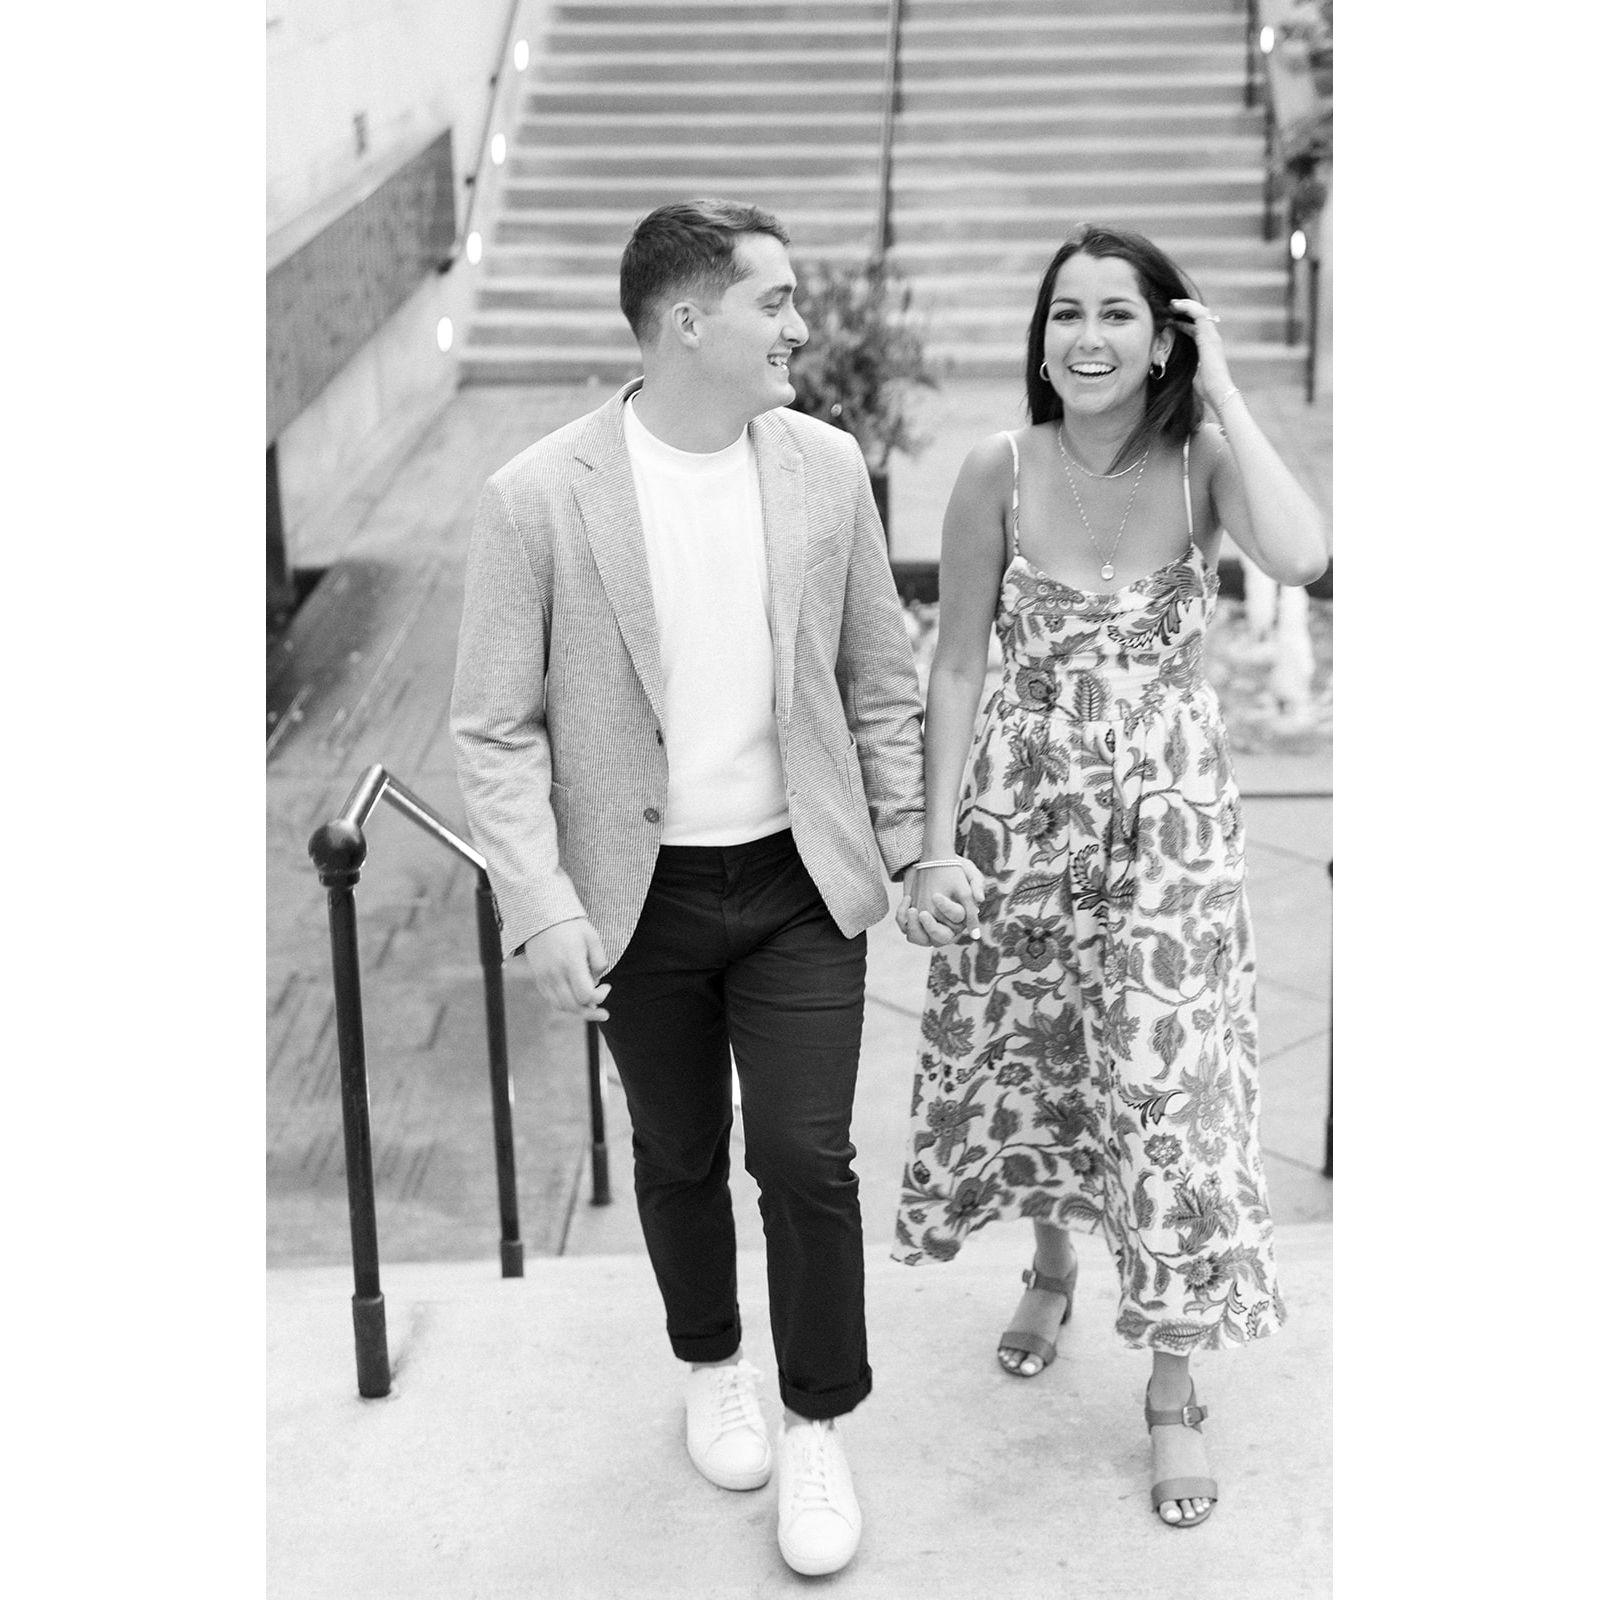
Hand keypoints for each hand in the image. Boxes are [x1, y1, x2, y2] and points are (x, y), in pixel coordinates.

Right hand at [522, 918, 610, 1020]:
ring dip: (578, 1010)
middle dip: (591, 1011)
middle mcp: (555, 973)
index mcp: (570, 962)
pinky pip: (552, 1000)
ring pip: (562, 1006)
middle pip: (574, 1006)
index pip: (585, 994)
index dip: (600, 996)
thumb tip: (597, 982)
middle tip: (603, 1010)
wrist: (542, 918)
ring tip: (591, 1006)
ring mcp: (544, 978)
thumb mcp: (592, 938)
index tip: (608, 986)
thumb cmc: (572, 926)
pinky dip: (566, 1005)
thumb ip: (600, 961)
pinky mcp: (539, 979)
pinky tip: (577, 1000)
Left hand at [898, 859, 985, 946]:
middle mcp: (946, 925)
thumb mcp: (968, 870)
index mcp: (962, 918)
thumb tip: (980, 900)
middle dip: (931, 927)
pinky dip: (902, 917)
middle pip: (940, 939)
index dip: (947, 910)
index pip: (956, 922)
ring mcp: (927, 924)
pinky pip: (905, 928)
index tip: (935, 895)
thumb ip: (977, 884)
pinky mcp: (913, 919)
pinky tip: (907, 899)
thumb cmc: (953, 866)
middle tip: (922, 913)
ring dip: (913, 927)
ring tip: (911, 909)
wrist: (931, 860)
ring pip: (919, 939)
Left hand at [1169, 297, 1234, 412]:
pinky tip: (1176, 306)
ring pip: (1201, 311)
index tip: (1170, 319)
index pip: (1196, 328)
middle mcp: (1212, 338)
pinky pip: (1200, 314)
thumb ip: (1187, 364)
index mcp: (1208, 346)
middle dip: (1185, 309)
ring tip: (1172, 304)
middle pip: (1200, 316)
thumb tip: (1174, 365)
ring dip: (1185, 305)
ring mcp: (1212, 335)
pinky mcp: (1209, 336)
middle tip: (1170, 306)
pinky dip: (1188, 307)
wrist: (1218, 391)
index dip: (1183, 322)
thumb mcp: (1193, 372)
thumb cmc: (1206, 388)